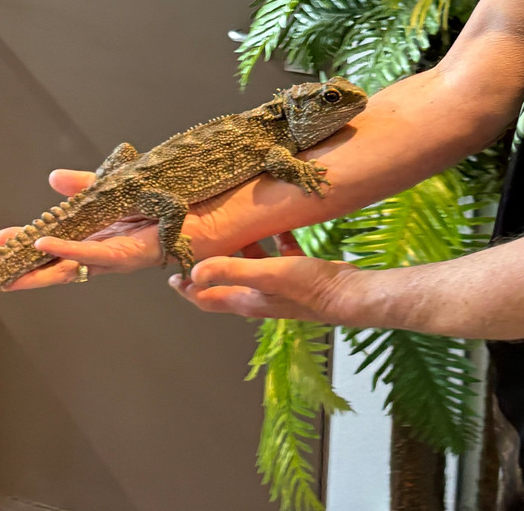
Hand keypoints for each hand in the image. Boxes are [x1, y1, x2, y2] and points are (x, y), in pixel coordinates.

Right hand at [0, 168, 251, 289]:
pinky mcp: (153, 249)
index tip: (1, 242)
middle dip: (31, 268)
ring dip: (45, 268)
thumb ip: (93, 183)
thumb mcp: (132, 182)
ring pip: (83, 265)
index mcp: (120, 230)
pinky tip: (46, 247)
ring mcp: (139, 251)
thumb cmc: (202, 193)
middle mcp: (127, 246)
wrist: (245, 199)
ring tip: (10, 272)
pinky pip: (108, 254)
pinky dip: (74, 251)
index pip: (71, 241)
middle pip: (71, 261)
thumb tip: (54, 178)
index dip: (36, 245)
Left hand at [170, 231, 360, 323]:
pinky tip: (278, 224)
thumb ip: (231, 270)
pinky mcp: (300, 274)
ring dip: (242, 249)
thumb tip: (193, 272)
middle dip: (211, 264)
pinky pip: (281, 254)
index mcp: (247, 299)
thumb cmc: (310, 288)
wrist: (350, 295)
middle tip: (201, 242)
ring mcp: (280, 286)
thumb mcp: (268, 275)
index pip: (208, 298)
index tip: (172, 276)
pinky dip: (275, 240)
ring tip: (234, 227)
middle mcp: (260, 295)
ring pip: (253, 266)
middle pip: (227, 280)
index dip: (188, 289)